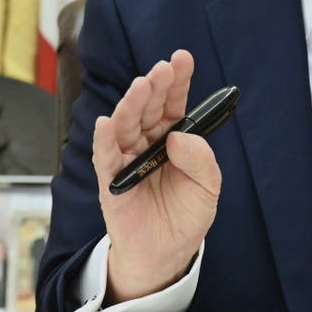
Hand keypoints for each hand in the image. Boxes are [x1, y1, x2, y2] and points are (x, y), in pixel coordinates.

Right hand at [92, 50, 221, 302]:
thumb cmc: (186, 216)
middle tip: (161, 69)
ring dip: (131, 104)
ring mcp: (128, 159)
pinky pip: (105, 157)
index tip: (181, 58)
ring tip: (140, 86)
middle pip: (148, 109)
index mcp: (173, 138)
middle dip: (154, 86)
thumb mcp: (208, 188)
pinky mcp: (111, 181)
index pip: (174, 103)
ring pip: (126, 125)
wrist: (166, 255)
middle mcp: (148, 142)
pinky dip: (104, 139)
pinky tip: (106, 122)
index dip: (177, 81)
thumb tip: (179, 137)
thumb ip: (201, 160)